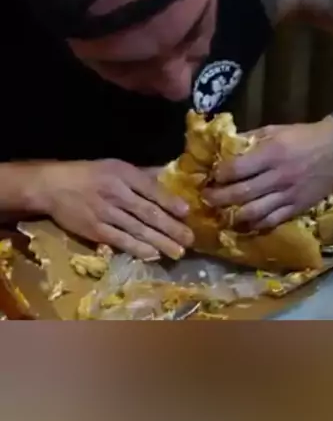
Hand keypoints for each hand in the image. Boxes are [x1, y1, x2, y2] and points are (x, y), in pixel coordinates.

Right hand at [33, 159, 192, 260]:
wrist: (53, 186)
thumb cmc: (88, 174)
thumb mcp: (115, 165)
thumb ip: (141, 174)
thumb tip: (168, 175)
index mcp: (123, 174)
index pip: (151, 189)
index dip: (170, 201)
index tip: (187, 212)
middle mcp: (116, 193)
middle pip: (148, 213)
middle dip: (171, 227)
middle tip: (190, 239)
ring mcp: (106, 213)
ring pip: (138, 229)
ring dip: (160, 242)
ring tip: (178, 252)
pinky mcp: (95, 230)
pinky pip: (120, 240)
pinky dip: (137, 248)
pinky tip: (152, 254)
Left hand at [204, 118, 332, 229]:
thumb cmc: (303, 136)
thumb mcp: (275, 130)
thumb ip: (250, 139)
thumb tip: (224, 146)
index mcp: (272, 153)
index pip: (237, 168)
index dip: (219, 174)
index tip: (211, 176)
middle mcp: (279, 176)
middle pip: (241, 193)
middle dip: (219, 198)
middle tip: (207, 198)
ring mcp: (289, 194)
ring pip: (254, 211)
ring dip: (233, 215)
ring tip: (222, 213)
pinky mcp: (298, 207)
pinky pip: (272, 220)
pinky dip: (255, 223)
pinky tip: (245, 222)